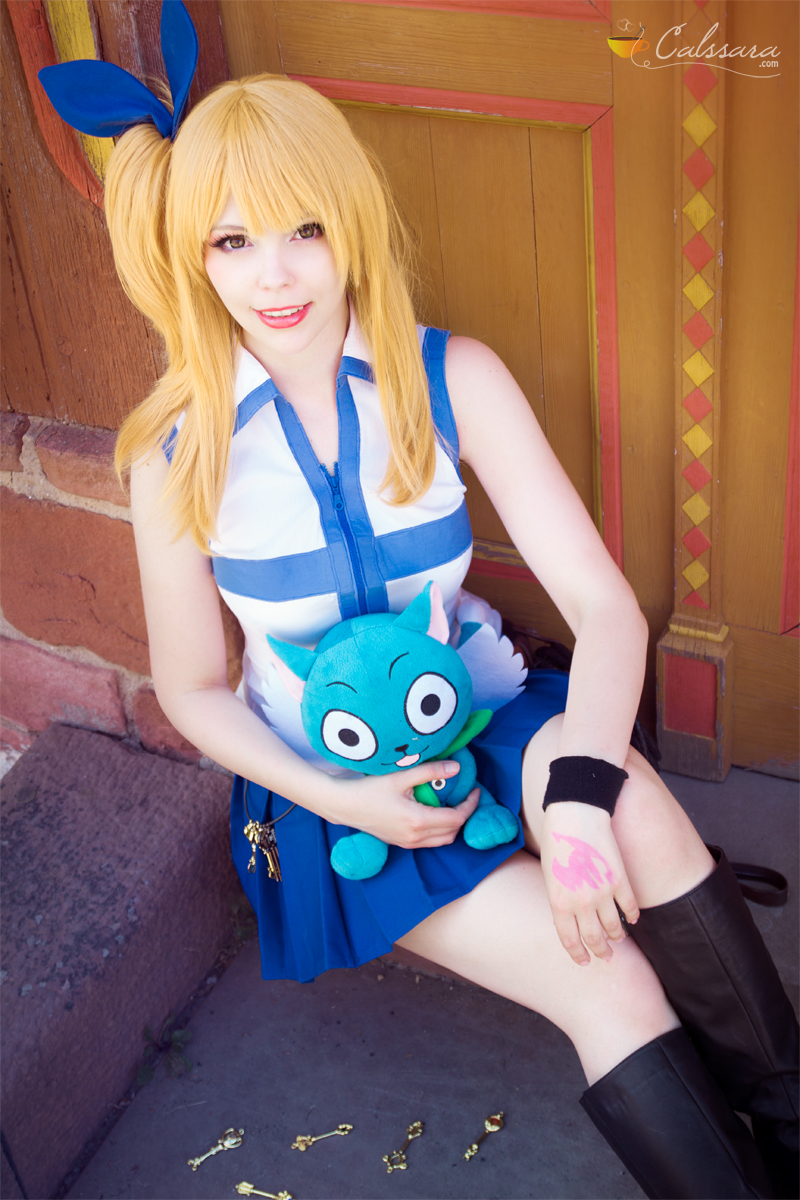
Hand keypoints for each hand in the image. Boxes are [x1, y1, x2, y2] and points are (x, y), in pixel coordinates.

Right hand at [323, 760, 480, 849]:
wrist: (345, 806)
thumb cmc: (369, 790)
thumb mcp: (400, 777)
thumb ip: (430, 771)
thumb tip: (456, 768)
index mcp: (417, 821)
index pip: (456, 818)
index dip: (470, 805)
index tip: (475, 790)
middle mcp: (415, 837)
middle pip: (453, 832)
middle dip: (465, 815)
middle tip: (467, 796)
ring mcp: (408, 843)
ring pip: (443, 840)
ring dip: (453, 825)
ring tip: (455, 804)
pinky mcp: (402, 843)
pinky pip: (430, 842)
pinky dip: (440, 830)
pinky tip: (436, 813)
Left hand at [541, 802, 638, 963]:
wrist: (575, 814)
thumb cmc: (557, 841)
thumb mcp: (550, 875)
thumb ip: (560, 898)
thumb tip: (571, 916)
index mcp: (559, 902)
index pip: (569, 939)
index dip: (577, 954)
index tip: (584, 961)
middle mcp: (581, 903)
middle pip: (594, 939)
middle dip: (600, 952)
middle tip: (606, 957)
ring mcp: (602, 893)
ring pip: (615, 927)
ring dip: (617, 936)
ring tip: (618, 939)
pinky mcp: (620, 880)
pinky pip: (630, 907)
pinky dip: (633, 916)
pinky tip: (633, 918)